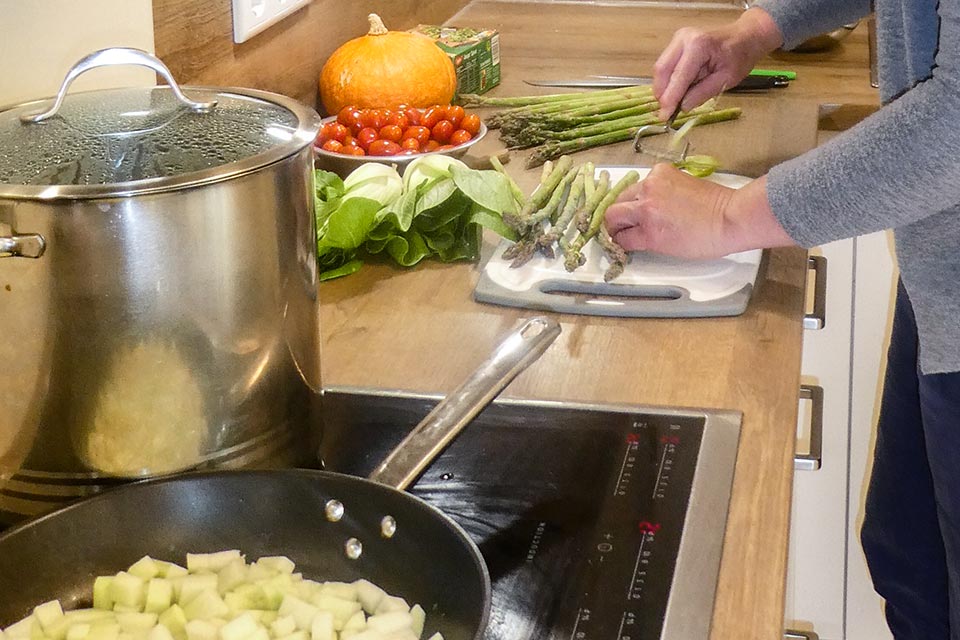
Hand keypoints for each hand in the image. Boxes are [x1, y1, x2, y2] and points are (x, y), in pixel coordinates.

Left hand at [604, 164, 795, 259]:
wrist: (730, 218)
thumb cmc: (718, 206)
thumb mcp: (687, 185)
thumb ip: (666, 191)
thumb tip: (656, 206)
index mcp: (659, 173)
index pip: (634, 188)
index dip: (631, 203)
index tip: (633, 213)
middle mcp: (648, 187)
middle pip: (618, 201)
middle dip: (618, 215)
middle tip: (622, 227)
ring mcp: (645, 209)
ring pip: (613, 218)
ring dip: (615, 229)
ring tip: (623, 238)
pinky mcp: (648, 233)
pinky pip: (624, 240)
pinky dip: (623, 245)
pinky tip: (630, 248)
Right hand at [653, 7, 782, 119]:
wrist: (743, 37)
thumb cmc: (739, 57)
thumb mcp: (726, 79)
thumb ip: (703, 92)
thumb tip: (683, 106)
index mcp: (698, 45)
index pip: (678, 76)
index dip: (670, 98)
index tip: (664, 116)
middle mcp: (683, 39)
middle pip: (662, 70)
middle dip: (662, 94)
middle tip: (666, 112)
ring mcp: (677, 40)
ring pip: (660, 68)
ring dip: (664, 88)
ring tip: (674, 102)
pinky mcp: (675, 45)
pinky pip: (665, 66)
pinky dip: (668, 82)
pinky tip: (677, 91)